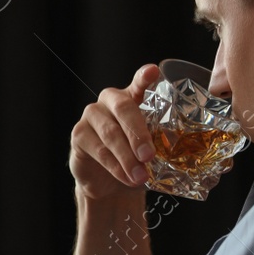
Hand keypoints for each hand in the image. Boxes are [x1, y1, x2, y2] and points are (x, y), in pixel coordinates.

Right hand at [69, 63, 159, 200]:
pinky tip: (126, 178)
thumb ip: (160, 141)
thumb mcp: (152, 148)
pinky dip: (115, 167)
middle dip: (138, 134)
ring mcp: (92, 115)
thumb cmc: (134, 158)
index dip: (144, 77)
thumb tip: (175, 151)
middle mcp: (110, 100)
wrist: (109, 182)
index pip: (139, 82)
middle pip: (124, 108)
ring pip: (110, 134)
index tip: (152, 72)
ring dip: (127, 158)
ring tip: (140, 176)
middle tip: (149, 156)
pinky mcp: (79, 134)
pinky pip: (99, 150)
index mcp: (133, 97)